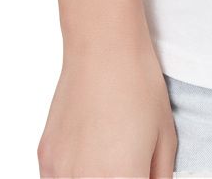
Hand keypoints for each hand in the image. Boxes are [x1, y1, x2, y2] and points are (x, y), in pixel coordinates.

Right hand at [37, 29, 176, 177]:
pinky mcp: (46, 157)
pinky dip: (74, 174)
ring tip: (108, 157)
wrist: (104, 46)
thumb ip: (160, 176)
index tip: (142, 172)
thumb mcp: (165, 137)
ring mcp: (59, 171)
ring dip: (95, 178)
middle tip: (128, 162)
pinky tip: (89, 155)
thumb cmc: (139, 84)